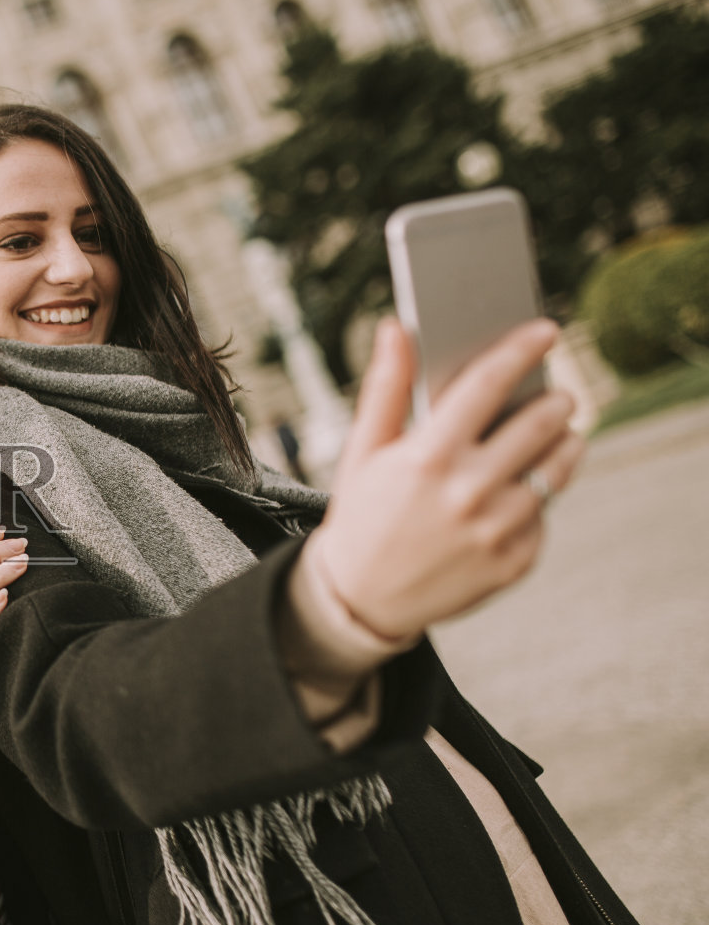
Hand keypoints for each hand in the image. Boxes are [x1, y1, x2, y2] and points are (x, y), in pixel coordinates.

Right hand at [314, 317, 584, 639]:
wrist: (360, 598)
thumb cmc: (362, 513)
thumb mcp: (363, 450)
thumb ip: (385, 387)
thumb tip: (396, 327)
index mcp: (428, 458)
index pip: (488, 384)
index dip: (521, 350)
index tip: (544, 330)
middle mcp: (468, 493)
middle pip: (540, 424)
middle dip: (555, 401)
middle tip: (557, 396)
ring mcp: (496, 531)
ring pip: (557, 469)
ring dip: (563, 445)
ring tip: (556, 436)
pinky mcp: (514, 562)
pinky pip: (544, 515)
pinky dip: (537, 498)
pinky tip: (518, 494)